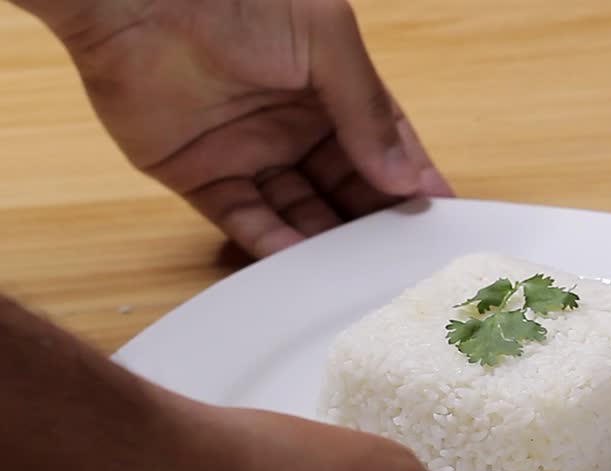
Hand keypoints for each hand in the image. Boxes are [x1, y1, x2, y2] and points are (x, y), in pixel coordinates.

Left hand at [58, 0, 451, 255]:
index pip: (384, 145)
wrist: (139, 0)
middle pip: (347, 188)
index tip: (439, 218)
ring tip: (358, 273)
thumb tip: (404, 177)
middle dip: (375, 221)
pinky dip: (273, 244)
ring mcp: (251, 155)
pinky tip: (302, 262)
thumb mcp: (326, 39)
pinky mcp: (203, 178)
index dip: (411, 180)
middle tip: (403, 258)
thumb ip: (366, 109)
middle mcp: (296, 127)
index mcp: (332, 90)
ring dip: (329, 241)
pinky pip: (247, 221)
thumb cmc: (241, 1)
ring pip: (301, 212)